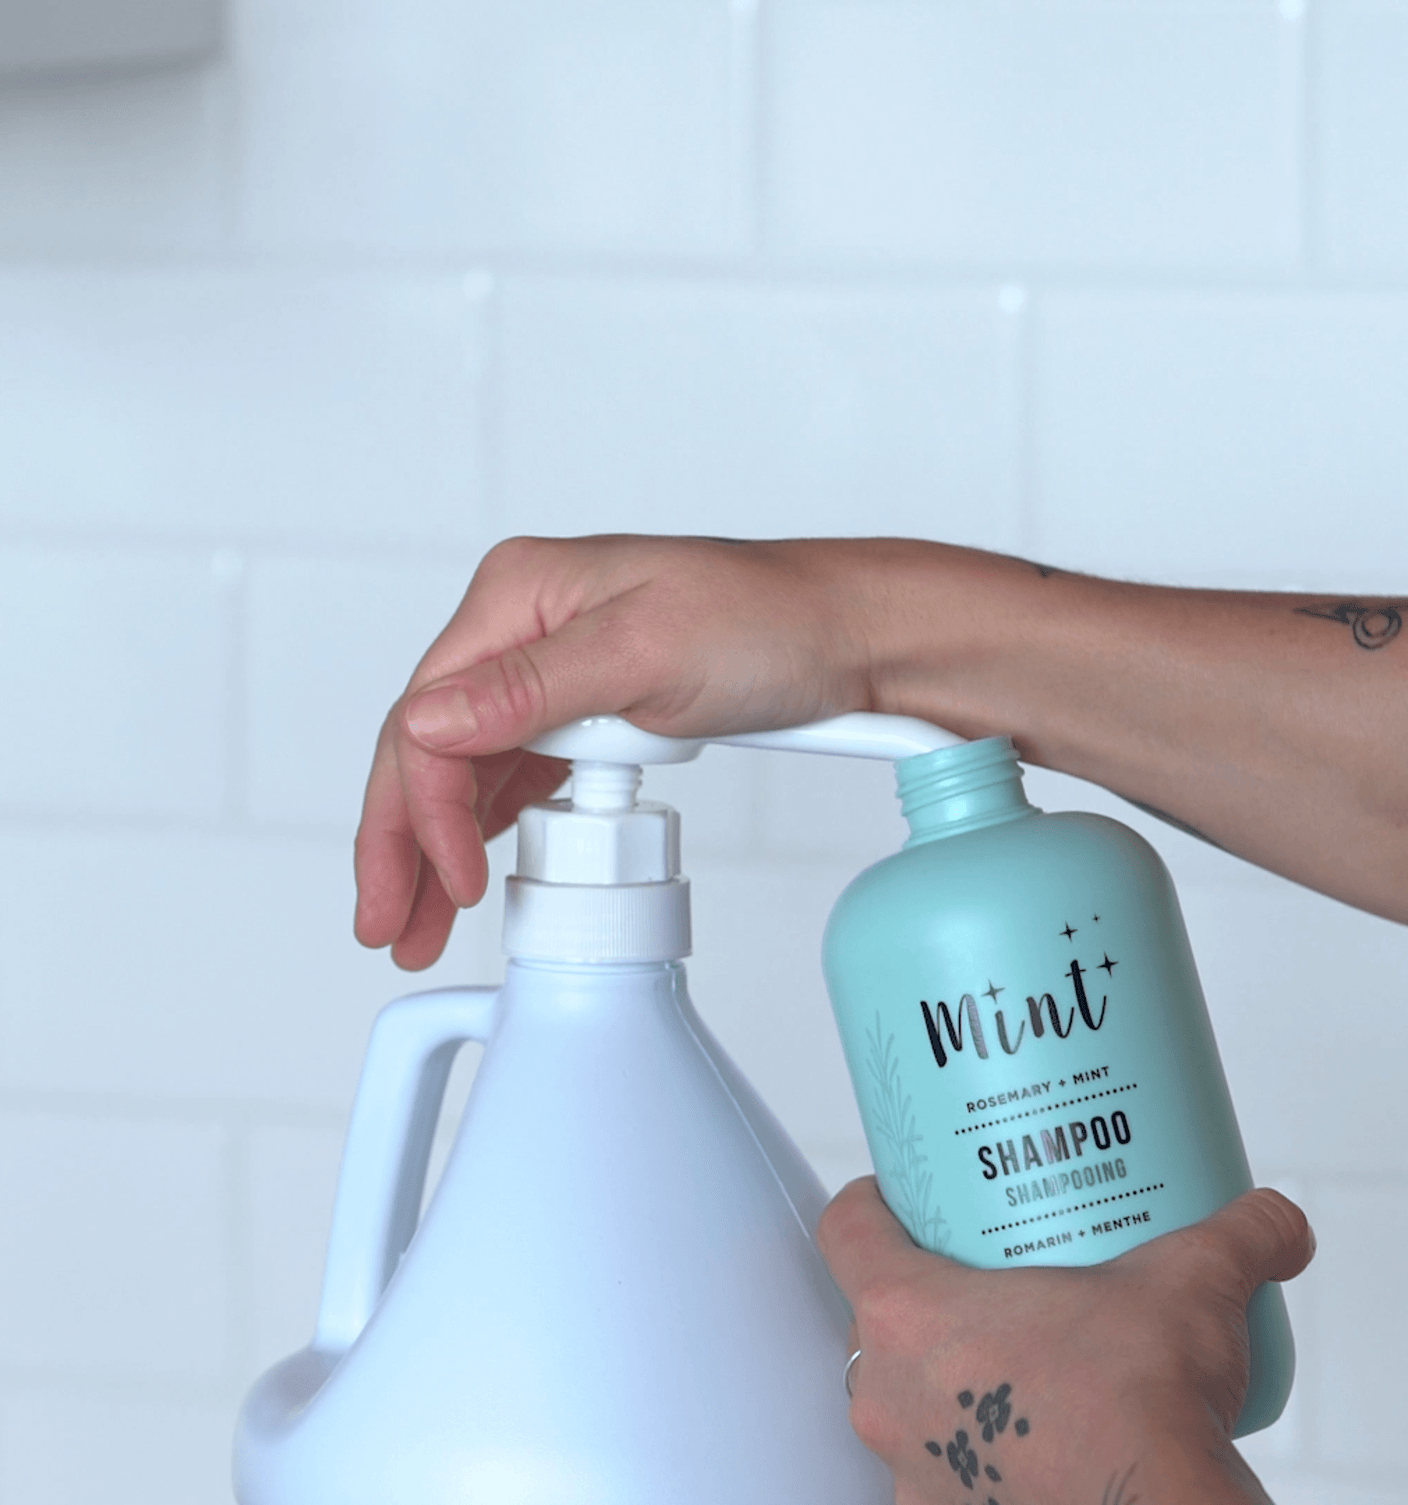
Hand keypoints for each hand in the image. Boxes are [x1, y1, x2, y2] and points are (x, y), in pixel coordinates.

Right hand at [353, 535, 917, 968]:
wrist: (848, 635)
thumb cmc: (767, 622)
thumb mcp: (644, 651)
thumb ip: (528, 691)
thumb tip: (421, 725)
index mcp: (518, 596)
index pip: (428, 715)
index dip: (423, 810)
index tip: (452, 883)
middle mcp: (522, 628)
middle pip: (429, 746)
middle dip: (402, 841)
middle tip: (389, 927)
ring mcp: (552, 671)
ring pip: (467, 769)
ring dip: (439, 845)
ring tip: (422, 924)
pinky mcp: (587, 708)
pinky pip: (518, 774)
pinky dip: (493, 826)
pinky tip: (476, 870)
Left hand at [818, 1178, 1314, 1504]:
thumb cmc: (1144, 1409)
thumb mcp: (1193, 1287)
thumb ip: (1238, 1237)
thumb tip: (1279, 1222)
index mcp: (908, 1313)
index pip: (846, 1229)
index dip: (873, 1201)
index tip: (907, 1194)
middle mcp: (886, 1394)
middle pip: (874, 1317)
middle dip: (924, 1295)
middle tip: (985, 1277)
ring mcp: (908, 1470)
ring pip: (903, 1399)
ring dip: (944, 1380)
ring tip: (1012, 1362)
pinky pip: (937, 1473)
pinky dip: (972, 1455)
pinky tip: (1027, 1443)